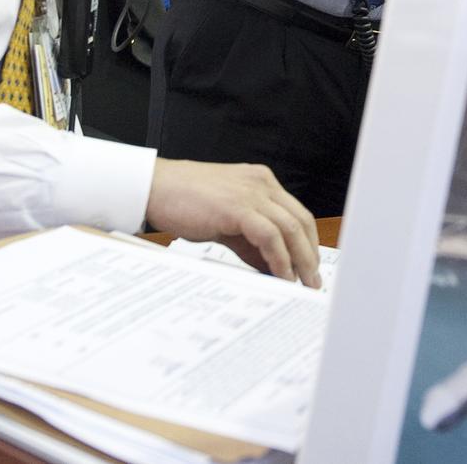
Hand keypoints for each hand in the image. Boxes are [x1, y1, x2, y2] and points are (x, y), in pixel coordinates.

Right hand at [146, 160, 321, 287]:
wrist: (154, 187)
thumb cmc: (183, 202)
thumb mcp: (225, 220)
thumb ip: (249, 239)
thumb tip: (270, 266)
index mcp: (261, 182)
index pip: (296, 213)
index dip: (307, 241)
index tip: (310, 265)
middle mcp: (262, 184)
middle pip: (300, 220)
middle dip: (310, 253)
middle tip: (313, 280)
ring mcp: (252, 193)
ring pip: (290, 228)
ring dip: (300, 260)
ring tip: (302, 283)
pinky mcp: (238, 207)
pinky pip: (270, 236)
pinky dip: (280, 258)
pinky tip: (281, 275)